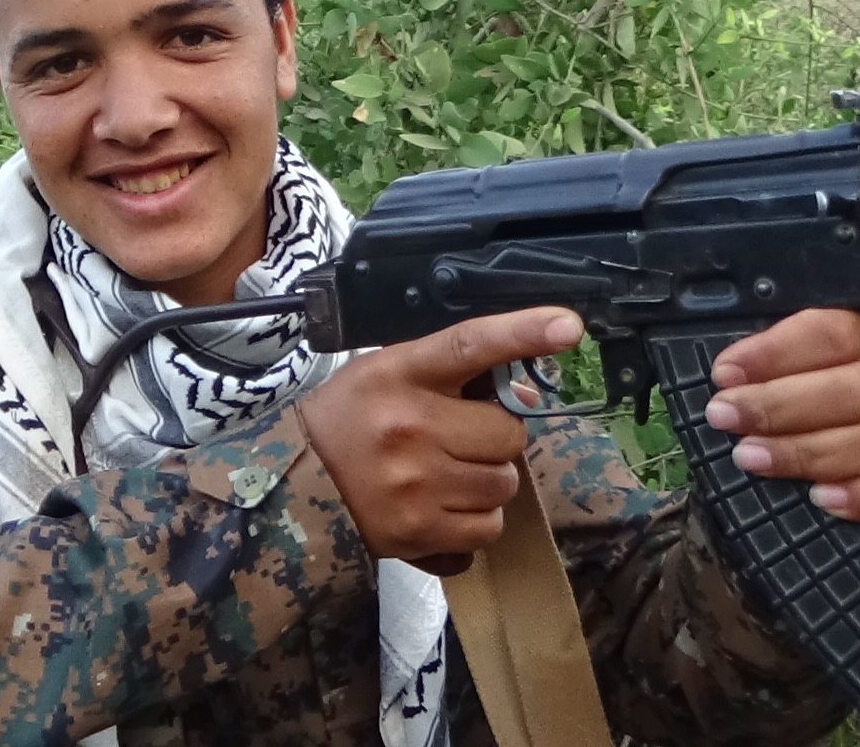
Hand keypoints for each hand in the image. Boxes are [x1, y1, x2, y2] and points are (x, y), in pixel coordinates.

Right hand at [299, 307, 583, 572]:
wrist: (292, 486)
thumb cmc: (349, 419)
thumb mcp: (387, 373)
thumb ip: (449, 373)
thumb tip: (523, 391)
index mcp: (400, 374)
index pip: (469, 344)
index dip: (522, 332)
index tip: (567, 327)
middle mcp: (409, 427)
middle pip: (507, 434)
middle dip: (495, 439)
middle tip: (461, 440)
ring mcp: (415, 484)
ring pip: (503, 485)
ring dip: (487, 482)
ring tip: (447, 476)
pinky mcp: (416, 532)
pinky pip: (486, 528)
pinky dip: (474, 521)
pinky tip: (443, 508)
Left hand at [703, 308, 859, 523]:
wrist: (821, 429)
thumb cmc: (792, 385)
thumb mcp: (775, 354)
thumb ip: (760, 349)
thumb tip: (723, 366)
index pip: (836, 329)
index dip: (777, 352)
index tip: (726, 373)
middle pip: (857, 386)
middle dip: (781, 405)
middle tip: (728, 417)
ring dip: (811, 452)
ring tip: (754, 459)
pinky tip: (825, 499)